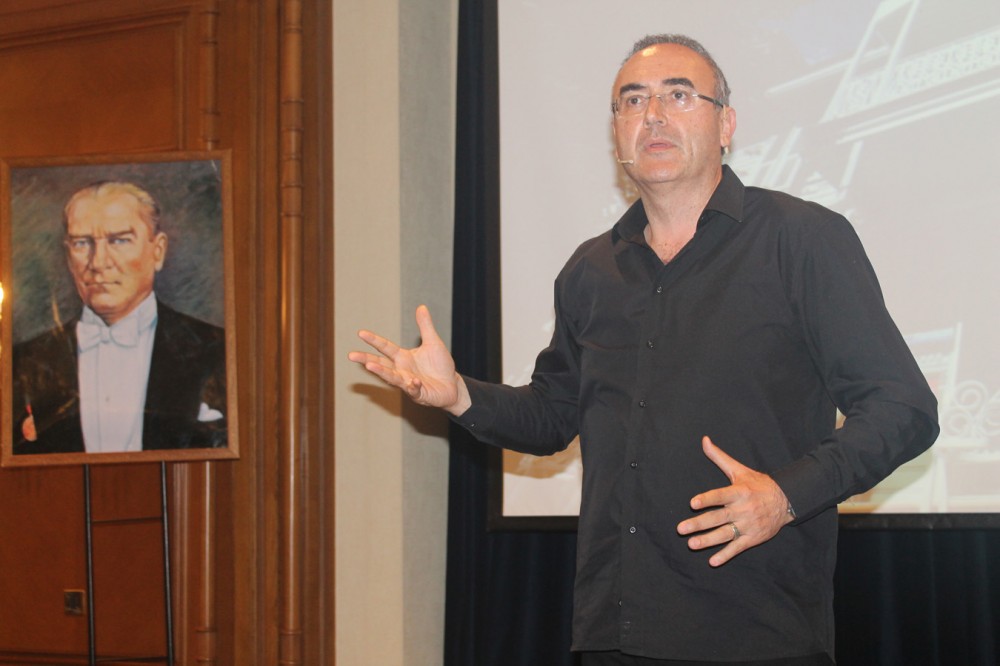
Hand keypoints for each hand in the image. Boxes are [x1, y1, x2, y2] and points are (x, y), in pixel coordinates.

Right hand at [348, 305, 470, 414]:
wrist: (453, 385)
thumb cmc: (440, 365)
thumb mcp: (433, 342)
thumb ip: (425, 326)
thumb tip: (421, 307)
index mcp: (403, 357)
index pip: (385, 347)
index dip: (374, 340)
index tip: (360, 333)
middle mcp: (402, 370)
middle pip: (380, 364)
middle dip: (366, 359)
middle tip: (351, 355)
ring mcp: (408, 383)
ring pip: (392, 378)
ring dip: (381, 372)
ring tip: (370, 366)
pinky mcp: (419, 394)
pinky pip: (413, 390)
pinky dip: (413, 386)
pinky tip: (414, 381)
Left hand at [676, 436, 793, 566]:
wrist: (786, 501)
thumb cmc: (758, 484)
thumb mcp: (739, 470)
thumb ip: (719, 457)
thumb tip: (704, 440)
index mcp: (739, 492)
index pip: (720, 495)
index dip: (707, 499)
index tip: (692, 503)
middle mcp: (743, 509)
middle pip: (718, 518)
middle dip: (699, 524)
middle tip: (681, 529)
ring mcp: (748, 525)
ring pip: (726, 534)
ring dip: (708, 541)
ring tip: (692, 544)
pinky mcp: (753, 537)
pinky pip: (738, 547)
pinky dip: (726, 555)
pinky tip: (713, 561)